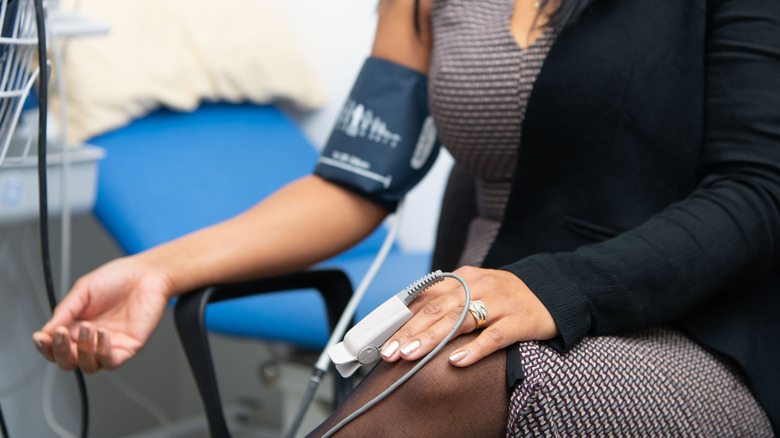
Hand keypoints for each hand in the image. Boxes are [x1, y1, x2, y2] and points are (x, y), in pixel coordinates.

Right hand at [31, 256, 172, 372]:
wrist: (146, 274)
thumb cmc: (118, 279)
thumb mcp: (84, 291)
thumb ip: (65, 311)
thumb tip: (46, 332)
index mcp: (76, 326)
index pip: (55, 347)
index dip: (45, 346)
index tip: (41, 337)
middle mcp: (91, 340)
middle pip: (67, 361)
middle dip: (59, 351)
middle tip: (60, 334)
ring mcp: (109, 345)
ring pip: (87, 366)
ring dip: (81, 351)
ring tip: (87, 327)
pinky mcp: (128, 348)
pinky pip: (110, 361)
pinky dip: (102, 351)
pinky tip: (101, 333)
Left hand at [379, 266, 559, 366]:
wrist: (554, 292)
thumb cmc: (506, 298)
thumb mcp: (475, 292)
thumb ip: (446, 303)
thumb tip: (407, 323)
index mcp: (464, 279)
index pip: (426, 298)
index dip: (402, 318)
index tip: (382, 338)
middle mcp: (479, 286)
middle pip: (438, 309)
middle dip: (409, 331)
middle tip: (389, 351)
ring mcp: (500, 302)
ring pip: (460, 320)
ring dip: (432, 338)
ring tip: (410, 354)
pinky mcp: (520, 320)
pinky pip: (494, 335)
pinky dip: (474, 348)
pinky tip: (456, 360)